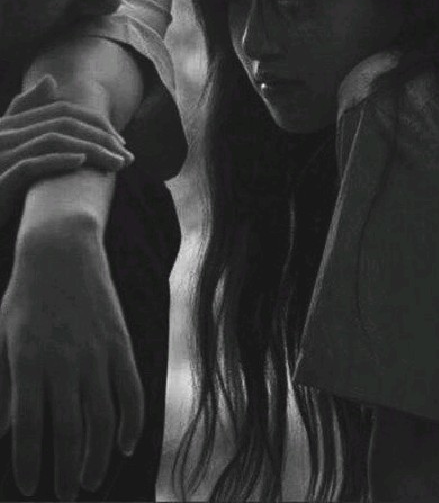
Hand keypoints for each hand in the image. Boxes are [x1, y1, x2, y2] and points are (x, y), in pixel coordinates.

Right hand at [0, 75, 133, 225]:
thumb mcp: (13, 147)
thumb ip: (27, 115)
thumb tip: (50, 80)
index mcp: (10, 126)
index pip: (62, 111)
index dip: (96, 122)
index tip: (120, 141)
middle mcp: (4, 134)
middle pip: (63, 123)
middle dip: (101, 136)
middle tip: (127, 154)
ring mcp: (0, 155)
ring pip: (54, 140)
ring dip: (93, 149)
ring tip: (118, 163)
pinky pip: (31, 164)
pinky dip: (58, 159)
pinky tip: (82, 162)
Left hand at [0, 223, 143, 499]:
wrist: (63, 252)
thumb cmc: (24, 298)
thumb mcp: (3, 338)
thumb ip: (5, 386)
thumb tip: (6, 431)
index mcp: (30, 360)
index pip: (31, 426)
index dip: (31, 461)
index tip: (31, 487)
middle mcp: (66, 360)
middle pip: (70, 428)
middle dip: (66, 469)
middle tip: (64, 493)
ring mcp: (99, 351)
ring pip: (103, 415)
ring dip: (98, 453)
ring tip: (90, 479)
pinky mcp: (121, 343)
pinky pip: (131, 389)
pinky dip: (132, 419)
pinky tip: (126, 444)